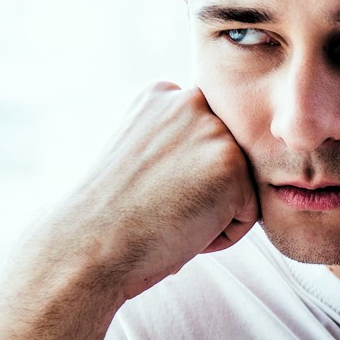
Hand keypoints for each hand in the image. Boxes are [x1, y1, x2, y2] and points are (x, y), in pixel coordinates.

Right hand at [36, 83, 259, 300]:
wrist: (90, 244)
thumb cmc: (111, 213)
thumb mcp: (139, 153)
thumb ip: (175, 139)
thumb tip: (209, 155)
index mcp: (163, 95)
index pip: (207, 141)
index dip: (182, 178)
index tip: (150, 190)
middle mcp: (191, 101)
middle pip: (228, 160)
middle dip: (204, 191)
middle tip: (160, 206)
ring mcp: (214, 131)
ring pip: (242, 187)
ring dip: (214, 212)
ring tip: (169, 216)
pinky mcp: (233, 166)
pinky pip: (249, 214)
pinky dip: (222, 234)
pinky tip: (183, 229)